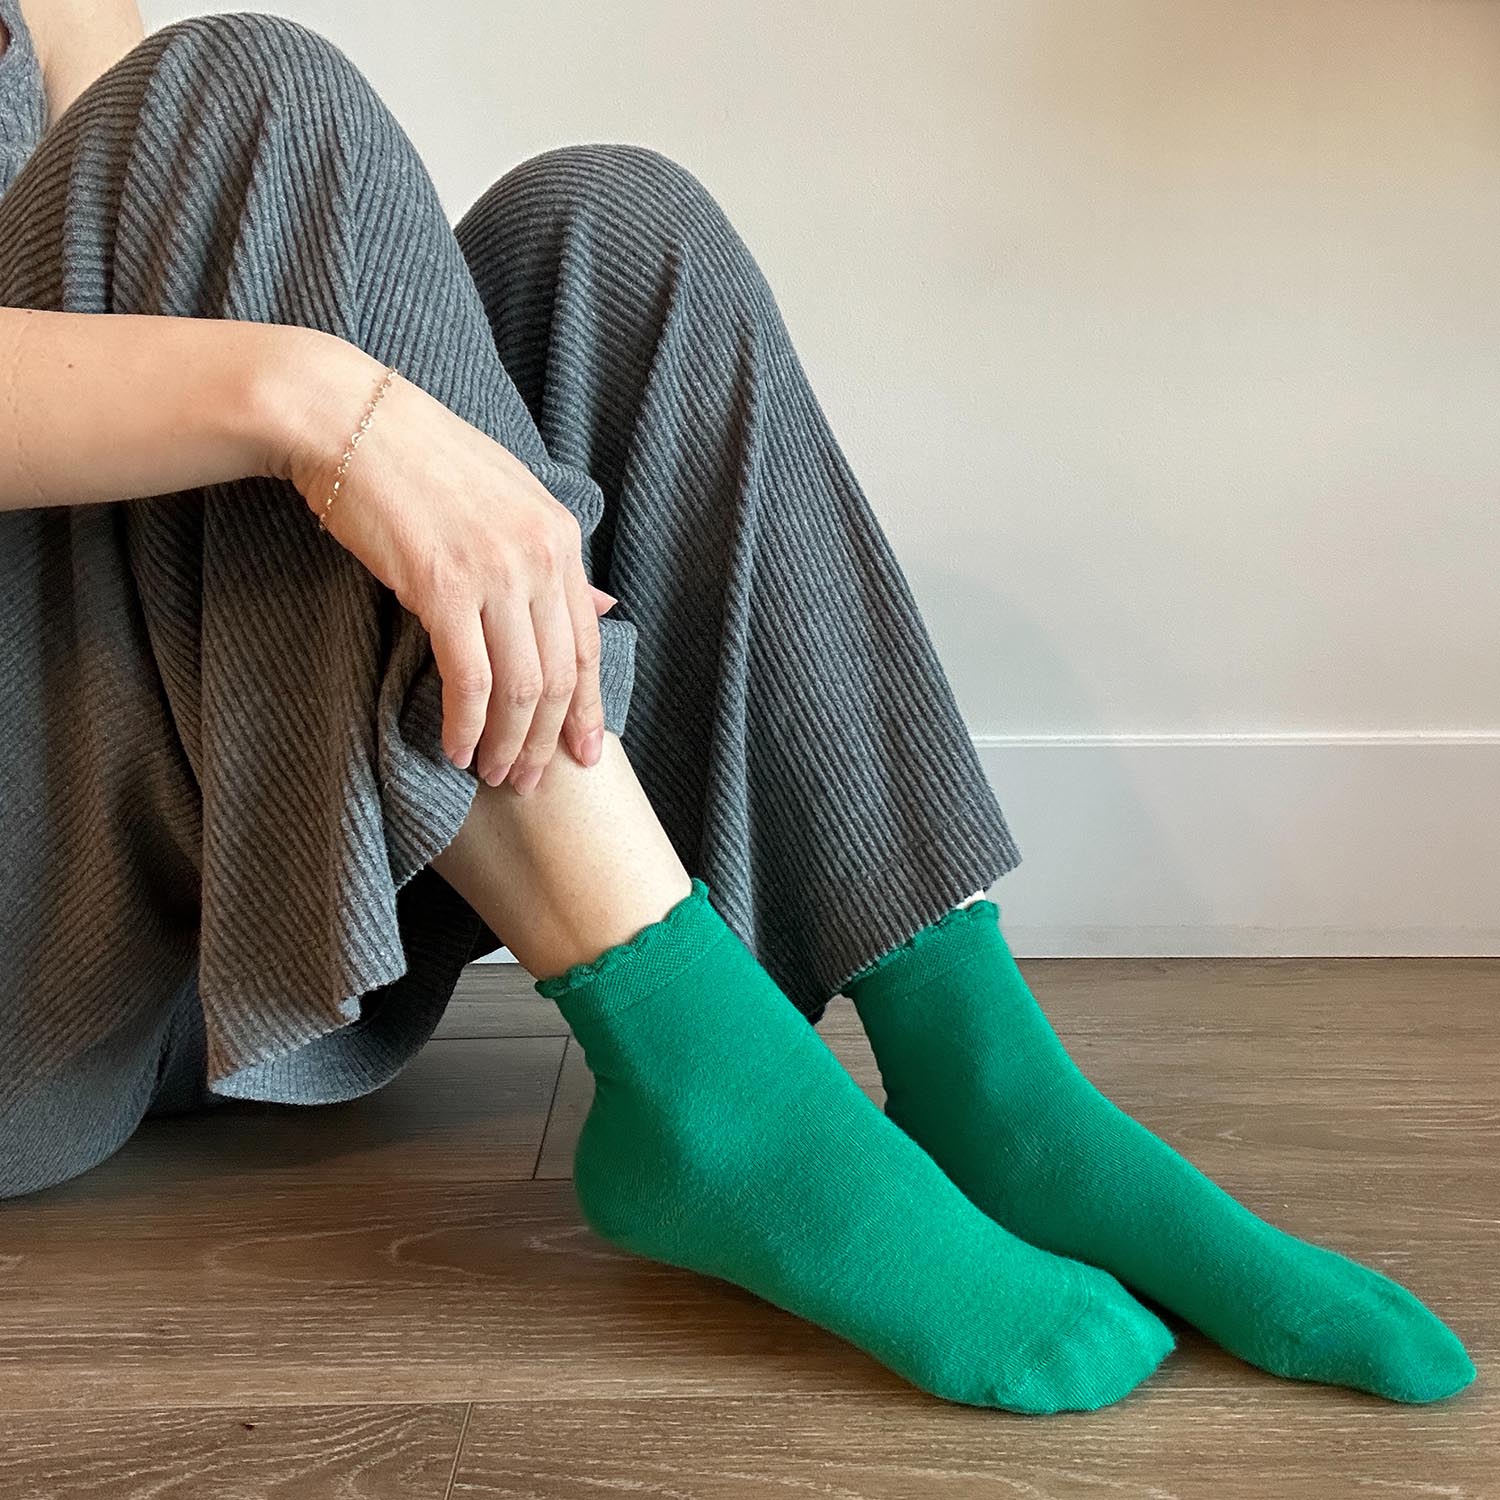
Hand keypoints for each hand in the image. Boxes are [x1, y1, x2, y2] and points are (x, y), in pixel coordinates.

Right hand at [280, 338, 614, 791]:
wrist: (345, 417)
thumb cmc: (420, 460)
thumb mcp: (509, 498)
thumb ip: (552, 559)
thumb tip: (602, 604)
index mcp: (560, 535)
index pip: (588, 644)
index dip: (589, 709)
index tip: (583, 755)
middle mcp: (539, 555)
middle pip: (559, 677)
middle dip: (547, 741)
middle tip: (526, 780)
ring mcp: (494, 571)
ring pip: (522, 687)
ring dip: (507, 743)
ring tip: (492, 774)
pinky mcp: (442, 587)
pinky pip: (470, 680)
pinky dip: (465, 724)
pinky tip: (453, 748)